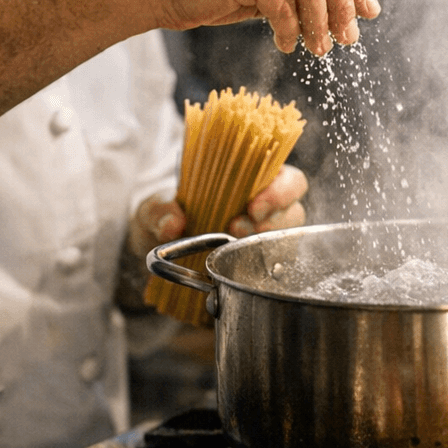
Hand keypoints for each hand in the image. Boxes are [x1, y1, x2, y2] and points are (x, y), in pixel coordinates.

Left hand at [116, 167, 307, 312]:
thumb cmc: (164, 216)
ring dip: (266, 243)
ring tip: (237, 247)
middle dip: (274, 219)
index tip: (254, 205)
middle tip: (240, 229)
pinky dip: (261, 269)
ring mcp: (262, 235)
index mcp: (250, 178)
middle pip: (294, 208)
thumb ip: (159, 212)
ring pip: (287, 237)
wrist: (156, 249)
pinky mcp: (256, 263)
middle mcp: (264, 205)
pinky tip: (241, 269)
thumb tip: (172, 224)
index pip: (287, 178)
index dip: (280, 189)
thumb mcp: (153, 207)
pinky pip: (272, 266)